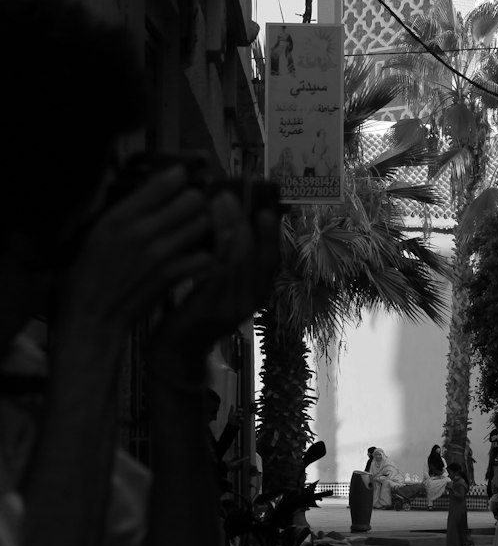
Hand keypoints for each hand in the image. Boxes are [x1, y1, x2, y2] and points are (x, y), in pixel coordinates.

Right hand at [57, 165, 215, 340]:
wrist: (93, 316)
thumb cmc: (89, 274)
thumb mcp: (96, 231)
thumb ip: (124, 207)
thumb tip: (150, 185)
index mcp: (119, 217)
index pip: (164, 182)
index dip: (179, 175)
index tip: (181, 176)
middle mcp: (143, 232)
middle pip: (193, 199)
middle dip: (196, 197)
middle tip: (193, 201)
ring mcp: (161, 254)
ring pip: (204, 223)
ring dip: (204, 221)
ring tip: (197, 224)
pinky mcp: (173, 275)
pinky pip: (205, 254)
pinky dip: (206, 251)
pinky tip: (199, 251)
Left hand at [149, 189, 279, 381]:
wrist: (177, 351)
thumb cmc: (195, 311)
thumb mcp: (217, 284)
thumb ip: (227, 260)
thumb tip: (227, 218)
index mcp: (258, 293)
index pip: (272, 258)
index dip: (270, 232)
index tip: (264, 207)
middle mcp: (251, 300)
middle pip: (257, 254)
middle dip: (245, 219)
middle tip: (232, 194)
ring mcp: (233, 306)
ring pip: (238, 258)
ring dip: (229, 225)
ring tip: (216, 202)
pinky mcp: (211, 309)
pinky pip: (217, 270)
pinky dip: (212, 246)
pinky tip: (202, 229)